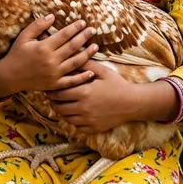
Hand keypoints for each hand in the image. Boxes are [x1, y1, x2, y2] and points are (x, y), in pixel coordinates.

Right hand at [0, 14, 98, 98]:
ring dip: (87, 54)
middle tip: (93, 30)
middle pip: (72, 47)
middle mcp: (51, 60)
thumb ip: (38, 25)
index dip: (75, 28)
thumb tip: (52, 16)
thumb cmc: (16, 54)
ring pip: (75, 63)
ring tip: (95, 47)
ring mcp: (54, 74)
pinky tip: (91, 72)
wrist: (10, 76)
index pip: (64, 35)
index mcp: (44, 47)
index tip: (82, 22)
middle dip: (84, 37)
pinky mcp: (54, 84)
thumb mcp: (24, 37)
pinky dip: (82, 77)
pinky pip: (71, 81)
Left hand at [47, 61, 182, 131]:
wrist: (132, 102)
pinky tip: (76, 114)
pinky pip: (77, 127)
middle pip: (59, 108)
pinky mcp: (94, 128)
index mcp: (84, 93)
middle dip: (53, 102)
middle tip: (52, 97)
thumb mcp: (103, 71)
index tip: (49, 87)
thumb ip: (86, 63)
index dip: (52, 90)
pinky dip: (74, 122)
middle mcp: (83, 108)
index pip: (59, 93)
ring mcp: (88, 120)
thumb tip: (73, 55)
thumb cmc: (117, 84)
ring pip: (66, 119)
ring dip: (62, 112)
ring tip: (62, 105)